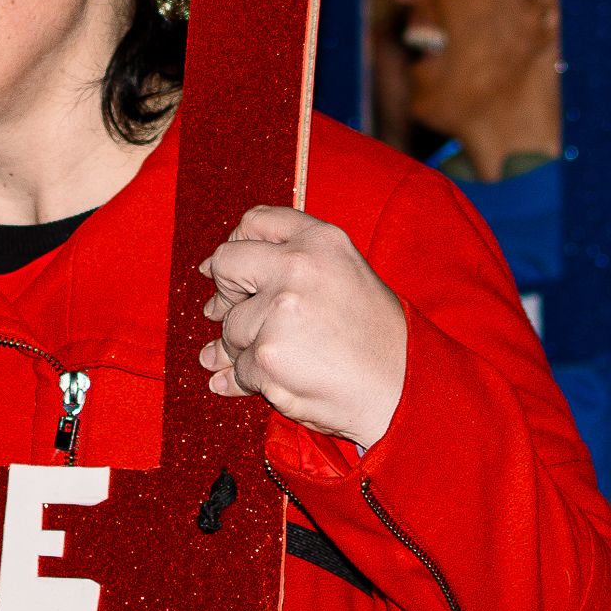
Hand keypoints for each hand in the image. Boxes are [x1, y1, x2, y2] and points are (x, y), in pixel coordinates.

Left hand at [196, 206, 408, 449]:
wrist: (403, 390)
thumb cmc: (375, 335)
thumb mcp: (346, 273)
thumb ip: (290, 260)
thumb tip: (207, 268)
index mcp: (320, 241)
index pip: (255, 221)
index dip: (238, 245)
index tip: (235, 270)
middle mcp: (297, 268)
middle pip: (227, 264)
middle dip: (228, 294)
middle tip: (250, 317)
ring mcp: (279, 313)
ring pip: (230, 326)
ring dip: (247, 347)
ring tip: (290, 358)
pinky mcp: (268, 357)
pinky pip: (237, 368)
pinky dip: (250, 380)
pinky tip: (277, 380)